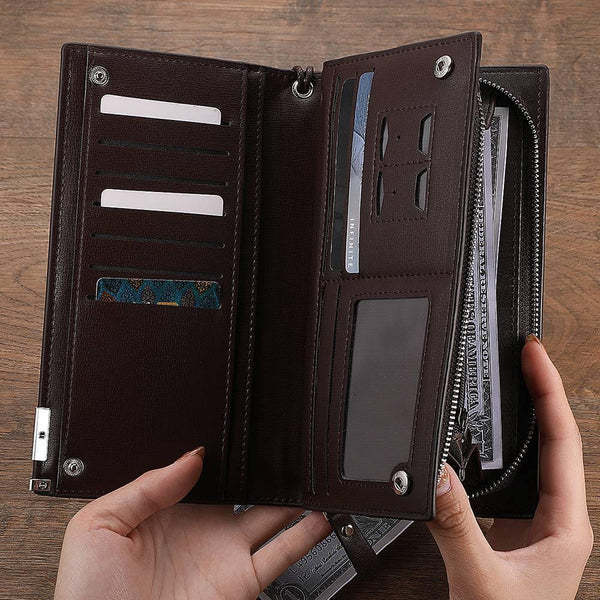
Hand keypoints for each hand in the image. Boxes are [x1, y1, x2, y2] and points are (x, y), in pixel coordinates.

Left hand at [54, 449, 330, 599]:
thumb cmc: (87, 593)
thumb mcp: (99, 523)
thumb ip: (146, 485)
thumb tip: (191, 456)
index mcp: (168, 510)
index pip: (206, 473)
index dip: (225, 454)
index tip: (243, 432)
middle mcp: (202, 528)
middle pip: (244, 489)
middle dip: (265, 469)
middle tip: (287, 446)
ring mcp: (225, 554)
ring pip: (271, 516)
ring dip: (293, 497)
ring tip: (312, 472)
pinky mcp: (242, 581)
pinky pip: (281, 554)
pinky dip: (305, 535)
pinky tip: (319, 513)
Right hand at [427, 335, 592, 599]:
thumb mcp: (480, 580)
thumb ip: (455, 526)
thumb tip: (435, 473)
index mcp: (564, 525)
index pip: (561, 442)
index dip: (548, 391)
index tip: (534, 356)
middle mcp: (554, 520)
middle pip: (554, 440)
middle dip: (541, 392)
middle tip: (524, 356)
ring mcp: (533, 524)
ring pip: (533, 458)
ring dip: (523, 418)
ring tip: (510, 383)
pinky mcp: (509, 531)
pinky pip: (507, 477)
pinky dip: (496, 447)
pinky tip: (481, 437)